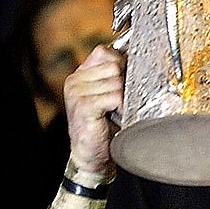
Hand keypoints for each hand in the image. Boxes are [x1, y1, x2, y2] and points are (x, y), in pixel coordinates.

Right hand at [63, 44, 123, 172]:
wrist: (91, 156)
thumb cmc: (102, 128)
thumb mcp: (107, 96)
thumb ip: (114, 77)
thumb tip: (134, 59)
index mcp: (80, 75)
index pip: (105, 52)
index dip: (121, 63)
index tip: (126, 80)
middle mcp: (75, 81)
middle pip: (114, 65)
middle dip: (124, 84)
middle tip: (119, 103)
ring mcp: (77, 92)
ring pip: (117, 81)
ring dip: (123, 99)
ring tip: (115, 112)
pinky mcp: (84, 105)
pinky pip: (115, 96)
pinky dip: (121, 108)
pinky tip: (114, 118)